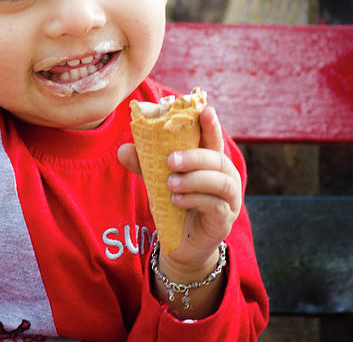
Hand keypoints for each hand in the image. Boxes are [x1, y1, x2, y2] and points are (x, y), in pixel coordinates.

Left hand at [118, 106, 240, 276]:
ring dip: (194, 179)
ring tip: (170, 184)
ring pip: (221, 182)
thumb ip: (144, 165)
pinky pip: (215, 205)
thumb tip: (124, 149)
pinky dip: (195, 200)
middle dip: (195, 156)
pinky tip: (176, 200)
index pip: (212, 138)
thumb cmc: (173, 204)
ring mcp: (229, 199)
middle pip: (218, 158)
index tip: (205, 110)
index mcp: (209, 161)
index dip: (211, 124)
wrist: (180, 243)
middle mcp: (225, 176)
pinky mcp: (224, 219)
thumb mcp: (156, 181)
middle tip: (170, 160)